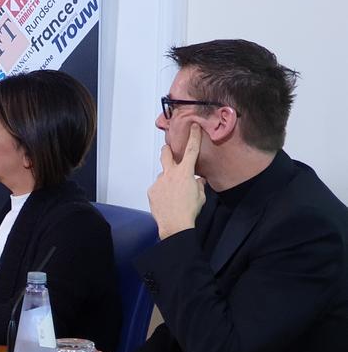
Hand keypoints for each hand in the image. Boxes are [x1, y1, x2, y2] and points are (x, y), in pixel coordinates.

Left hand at [148, 124, 206, 239]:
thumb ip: (198, 184)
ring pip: (163, 175)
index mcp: (185, 173)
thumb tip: (198, 180)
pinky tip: (167, 200)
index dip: (193, 137)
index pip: (191, 151)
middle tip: (169, 150)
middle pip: (166, 154)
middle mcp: (170, 174)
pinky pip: (158, 187)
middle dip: (167, 150)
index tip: (193, 126)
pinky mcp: (151, 190)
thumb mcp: (200, 196)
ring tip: (173, 194)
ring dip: (167, 180)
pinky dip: (162, 191)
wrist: (174, 224)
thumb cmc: (189, 210)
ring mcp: (159, 181)